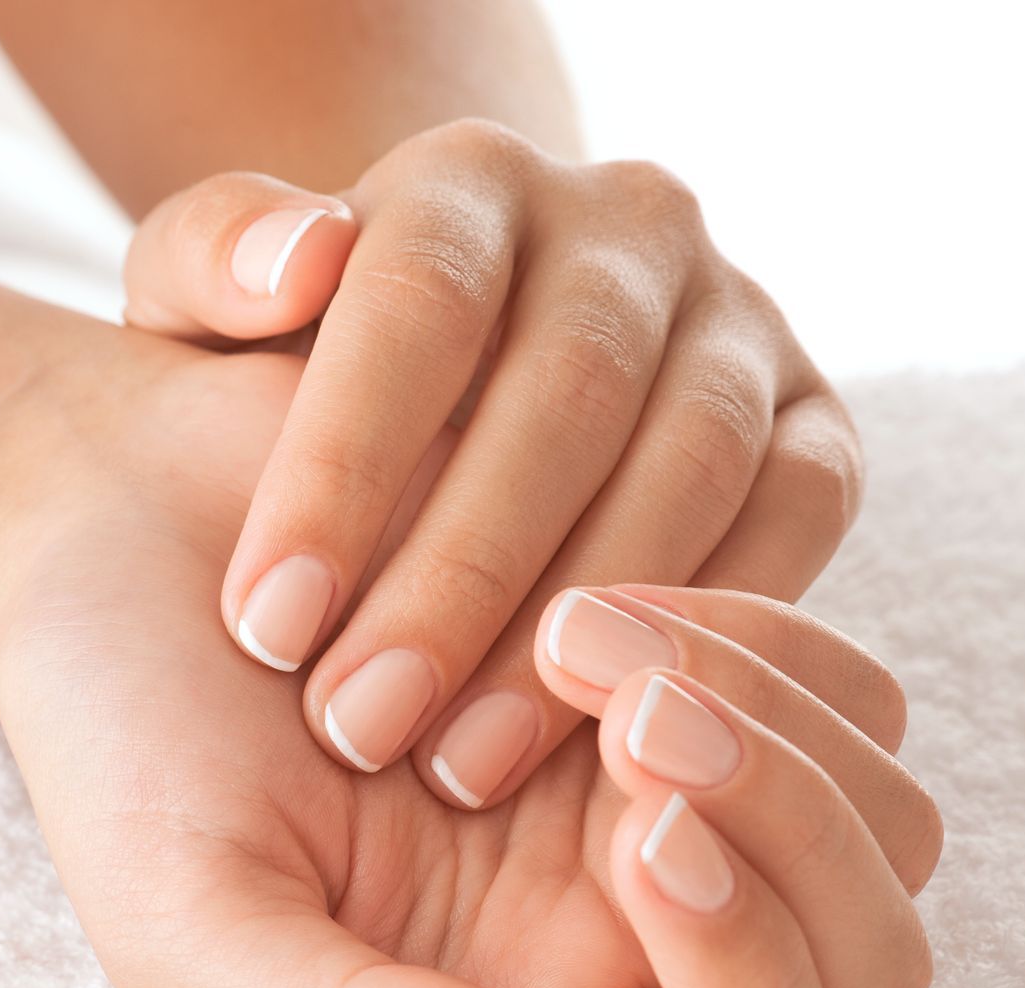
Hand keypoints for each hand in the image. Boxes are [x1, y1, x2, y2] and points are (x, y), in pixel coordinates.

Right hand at [0, 354, 937, 987]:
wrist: (115, 529)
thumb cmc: (128, 737)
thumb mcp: (187, 918)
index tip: (634, 838)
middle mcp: (622, 930)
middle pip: (868, 963)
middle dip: (792, 833)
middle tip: (632, 716)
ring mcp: (669, 794)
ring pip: (883, 813)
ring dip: (774, 719)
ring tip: (580, 628)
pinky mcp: (690, 663)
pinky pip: (833, 676)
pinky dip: (758, 626)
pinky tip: (602, 583)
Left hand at [122, 121, 862, 815]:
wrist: (456, 381)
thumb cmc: (297, 369)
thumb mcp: (208, 311)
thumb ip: (209, 266)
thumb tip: (295, 259)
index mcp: (472, 183)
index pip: (420, 301)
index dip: (344, 466)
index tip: (265, 628)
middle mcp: (624, 225)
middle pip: (565, 390)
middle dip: (458, 576)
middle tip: (356, 728)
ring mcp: (736, 320)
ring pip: (689, 462)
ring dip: (581, 628)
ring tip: (461, 767)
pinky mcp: (815, 419)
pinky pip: (801, 514)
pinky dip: (718, 627)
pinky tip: (606, 734)